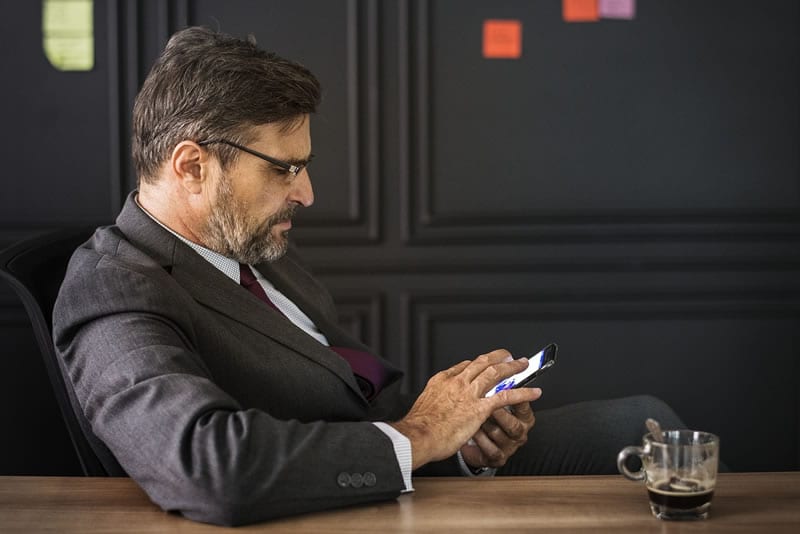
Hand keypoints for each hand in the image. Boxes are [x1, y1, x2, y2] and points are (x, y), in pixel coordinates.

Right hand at [388, 349, 539, 469]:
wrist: (418, 435)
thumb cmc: (418, 426)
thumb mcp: (423, 406)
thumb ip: (436, 402)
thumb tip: (440, 407)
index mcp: (442, 380)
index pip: (463, 365)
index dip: (477, 363)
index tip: (483, 363)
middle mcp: (457, 382)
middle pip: (482, 362)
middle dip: (497, 356)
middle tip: (508, 354)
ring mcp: (470, 393)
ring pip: (496, 373)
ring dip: (513, 367)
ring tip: (524, 365)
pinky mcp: (480, 408)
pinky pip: (507, 396)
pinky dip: (523, 392)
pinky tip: (534, 392)